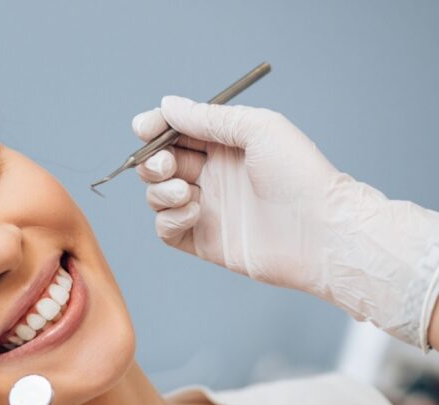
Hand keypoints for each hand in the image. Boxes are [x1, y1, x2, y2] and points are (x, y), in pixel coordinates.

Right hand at [133, 95, 438, 350]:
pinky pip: (165, 228)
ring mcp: (206, 208)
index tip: (144, 128)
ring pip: (157, 195)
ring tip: (186, 192)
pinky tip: (194, 213)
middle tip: (168, 165)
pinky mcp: (202, 240)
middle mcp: (212, 175)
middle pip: (158, 163)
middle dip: (152, 161)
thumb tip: (167, 105)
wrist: (321, 232)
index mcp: (225, 145)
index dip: (155, 128)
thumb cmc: (300, 175)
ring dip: (161, 190)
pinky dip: (169, 219)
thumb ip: (209, 118)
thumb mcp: (258, 129)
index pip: (176, 132)